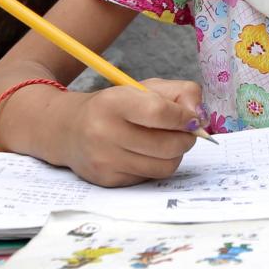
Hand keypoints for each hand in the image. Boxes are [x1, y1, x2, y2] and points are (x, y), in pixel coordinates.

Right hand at [58, 79, 202, 186]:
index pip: (160, 112)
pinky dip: (156, 166)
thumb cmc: (114, 106)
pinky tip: (145, 154)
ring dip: (174, 155)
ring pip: (164, 166)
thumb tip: (199, 118)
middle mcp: (104, 132)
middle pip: (168, 145)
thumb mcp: (144, 88)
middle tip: (184, 132)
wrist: (68, 129)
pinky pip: (150, 177)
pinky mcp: (107, 180)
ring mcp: (104, 160)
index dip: (185, 117)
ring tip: (165, 143)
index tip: (192, 119)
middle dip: (186, 139)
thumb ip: (180, 93)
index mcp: (113, 103)